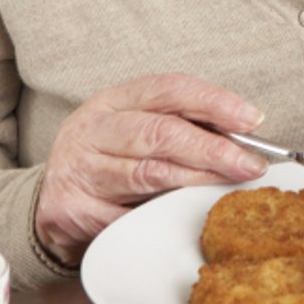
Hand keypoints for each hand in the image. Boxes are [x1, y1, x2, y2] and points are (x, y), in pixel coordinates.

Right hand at [36, 74, 267, 263]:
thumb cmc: (110, 156)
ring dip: (196, 181)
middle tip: (249, 164)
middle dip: (213, 149)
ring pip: (148, 174)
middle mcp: (92, 129)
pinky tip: (184, 213)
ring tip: (228, 185)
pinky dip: (159, 215)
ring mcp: (78, 168)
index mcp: (114, 100)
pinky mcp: (69, 208)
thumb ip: (183, 125)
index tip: (252, 120)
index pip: (170, 89)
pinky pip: (127, 214)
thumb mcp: (138, 127)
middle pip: (161, 133)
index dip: (215, 102)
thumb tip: (244, 136)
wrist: (50, 197)